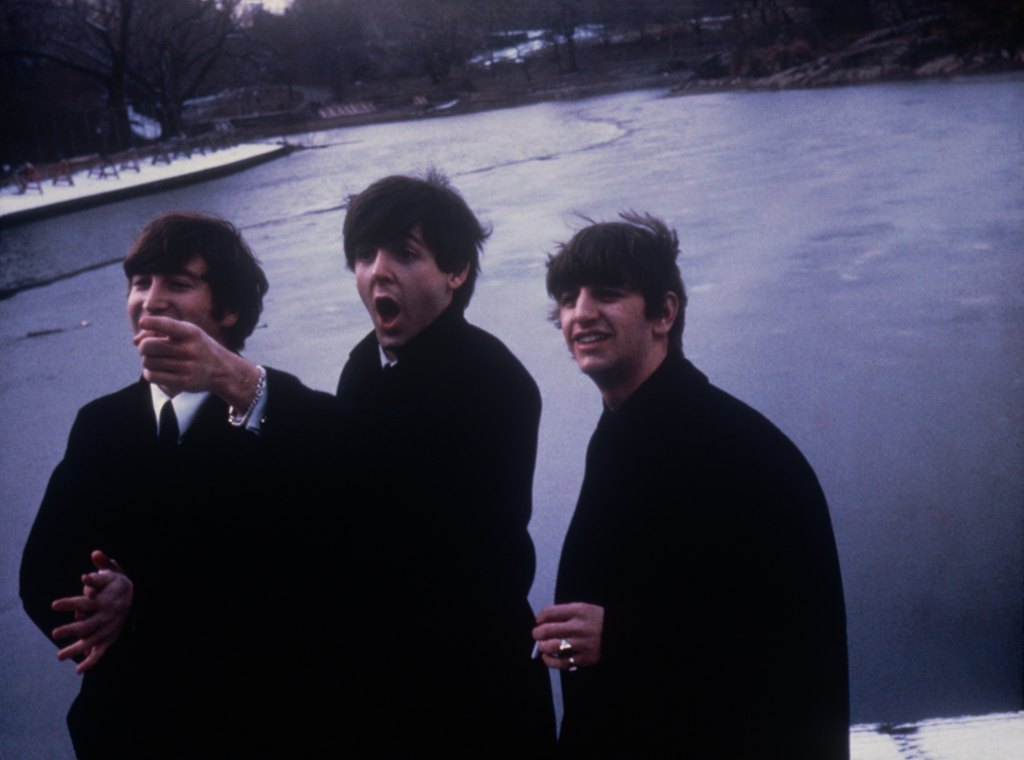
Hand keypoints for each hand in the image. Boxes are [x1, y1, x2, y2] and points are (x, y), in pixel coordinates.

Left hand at [51, 550, 133, 673]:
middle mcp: (107, 616)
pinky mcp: (111, 638)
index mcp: (104, 600)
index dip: (70, 603)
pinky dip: (91, 661)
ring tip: (59, 655)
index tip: (54, 604)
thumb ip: (103, 564)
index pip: (85, 602)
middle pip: (87, 625)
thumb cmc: (119, 584)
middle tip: (55, 633)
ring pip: (91, 641)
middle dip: (71, 630)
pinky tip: (79, 670)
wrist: (138, 598)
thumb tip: (95, 553)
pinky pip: (101, 652)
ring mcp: (109, 629)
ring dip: (76, 649)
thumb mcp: (114, 571)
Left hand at [135, 315, 259, 407]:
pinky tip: (156, 371)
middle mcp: (190, 349)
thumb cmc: (198, 347)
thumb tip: (135, 340)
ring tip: (157, 360)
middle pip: (148, 345)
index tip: (144, 322)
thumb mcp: (186, 333)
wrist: (223, 370)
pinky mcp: (184, 382)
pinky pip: (152, 376)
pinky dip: (149, 373)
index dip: (149, 322)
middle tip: (151, 349)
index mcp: (191, 332)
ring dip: (147, 361)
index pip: (165, 324)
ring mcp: (187, 367)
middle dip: (144, 346)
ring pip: (147, 362)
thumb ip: (160, 331)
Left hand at [532, 602, 604, 670]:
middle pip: (547, 630)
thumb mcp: (583, 609)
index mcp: (578, 611)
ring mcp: (581, 643)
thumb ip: (565, 613)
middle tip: (537, 634)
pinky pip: (561, 662)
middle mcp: (578, 627)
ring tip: (543, 646)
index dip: (540, 617)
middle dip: (537, 633)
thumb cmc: (597, 620)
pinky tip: (547, 658)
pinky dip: (550, 661)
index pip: (550, 612)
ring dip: (542, 646)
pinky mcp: (584, 658)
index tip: (539, 621)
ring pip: (551, 647)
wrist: (619, 634)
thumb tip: (543, 622)